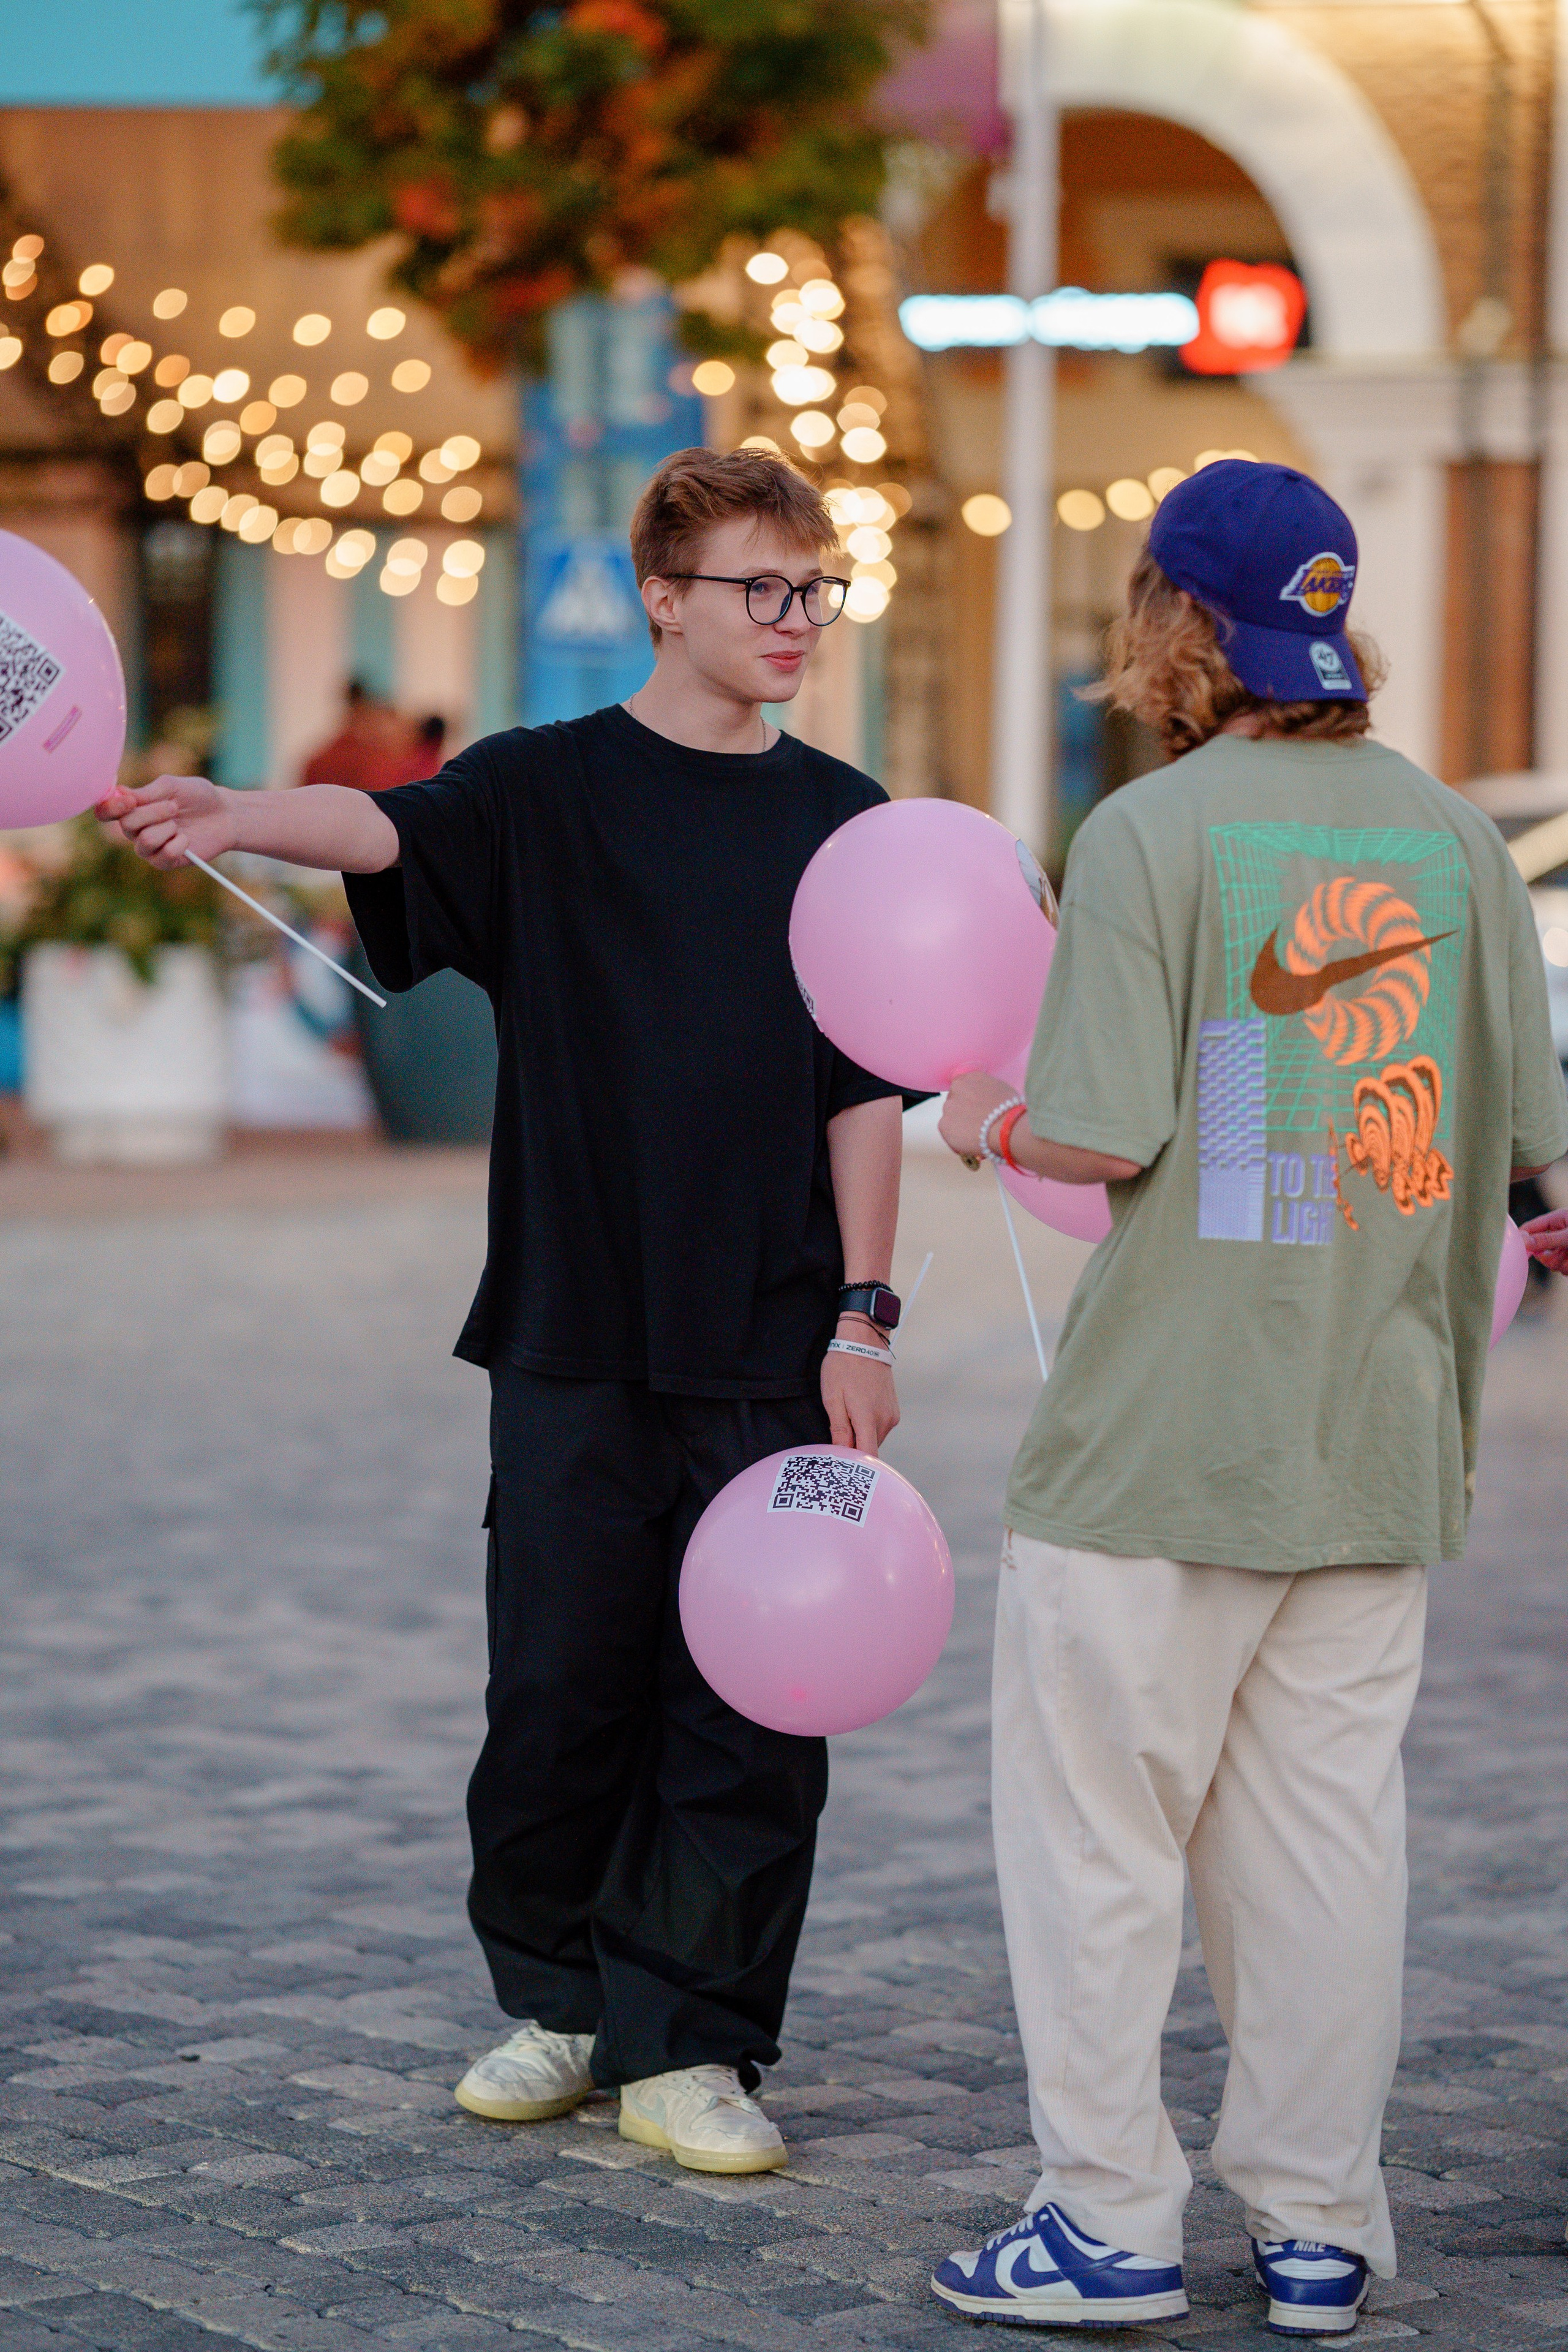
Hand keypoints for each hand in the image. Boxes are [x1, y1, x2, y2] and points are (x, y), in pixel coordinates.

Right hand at [96, 774, 236, 870]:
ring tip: (179, 824)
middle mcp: (136, 830)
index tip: (130, 800)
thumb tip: (120, 792)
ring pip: (144, 841)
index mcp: (133, 809)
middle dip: (152, 813)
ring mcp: (150, 848)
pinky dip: (179, 844)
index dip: (112, 807)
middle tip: (173, 807)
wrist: (225, 814)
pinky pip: (164, 855)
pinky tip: (187, 839)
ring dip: (166, 828)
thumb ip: (146, 791)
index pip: (105, 812)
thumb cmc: (197, 796)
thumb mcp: (171, 786)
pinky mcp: (166, 862)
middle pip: (126, 825)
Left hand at [821, 1321, 899, 1456]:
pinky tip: (856, 1412)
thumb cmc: (844, 1366)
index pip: (868, 1456)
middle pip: (869, 1449)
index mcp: (868, 1417)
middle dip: (853, 1448)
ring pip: (874, 1439)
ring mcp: (891, 1415)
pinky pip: (879, 1428)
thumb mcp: (832, 1397)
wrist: (864, 1342)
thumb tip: (842, 1452)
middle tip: (835, 1437)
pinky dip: (867, 1426)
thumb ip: (839, 1429)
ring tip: (845, 1418)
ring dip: (860, 1436)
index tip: (841, 1467)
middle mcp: (885, 1419)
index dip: (855, 1465)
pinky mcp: (893, 1410)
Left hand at [939, 1070, 1015, 1163]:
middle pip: (956, 1101)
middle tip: (978, 1124)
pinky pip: (949, 1133)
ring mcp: (949, 1106)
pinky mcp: (944, 1124)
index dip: (971, 1101)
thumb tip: (983, 1101)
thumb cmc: (1012, 1111)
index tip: (978, 1110)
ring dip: (960, 1125)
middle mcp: (957, 1088)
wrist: (1007, 1128)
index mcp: (972, 1077)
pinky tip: (972, 1142)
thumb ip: (986, 1091)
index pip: (964, 1087)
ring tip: (977, 1135)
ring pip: (951, 1117)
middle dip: (964, 1112)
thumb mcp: (1001, 1090)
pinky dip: (957, 1140)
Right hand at [1521, 1208, 1567, 1274]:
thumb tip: (1524, 1242)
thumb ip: (1547, 1239)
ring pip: (1551, 1262)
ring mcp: (1564, 1246)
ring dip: (1561, 1264)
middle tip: (1561, 1254)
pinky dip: (1567, 1268)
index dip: (1522, 1239)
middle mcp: (1559, 1232)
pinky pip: (1561, 1268)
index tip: (1517, 1252)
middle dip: (1549, 1257)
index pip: (1530, 1227)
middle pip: (1539, 1249)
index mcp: (1557, 1219)